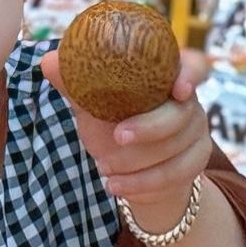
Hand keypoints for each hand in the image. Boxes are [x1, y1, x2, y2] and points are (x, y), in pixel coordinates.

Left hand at [41, 47, 213, 225]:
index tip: (177, 89)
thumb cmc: (111, 124)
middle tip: (117, 137)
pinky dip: (142, 183)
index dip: (191, 75)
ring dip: (137, 161)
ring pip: (177, 147)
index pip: (193, 65)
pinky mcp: (196, 160)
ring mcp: (196, 131)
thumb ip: (76, 84)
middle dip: (150, 128)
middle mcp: (187, 102)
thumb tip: (49, 61)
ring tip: (103, 167)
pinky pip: (176, 174)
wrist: (128, 167)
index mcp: (165, 77)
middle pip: (182, 113)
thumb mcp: (92, 105)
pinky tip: (115, 185)